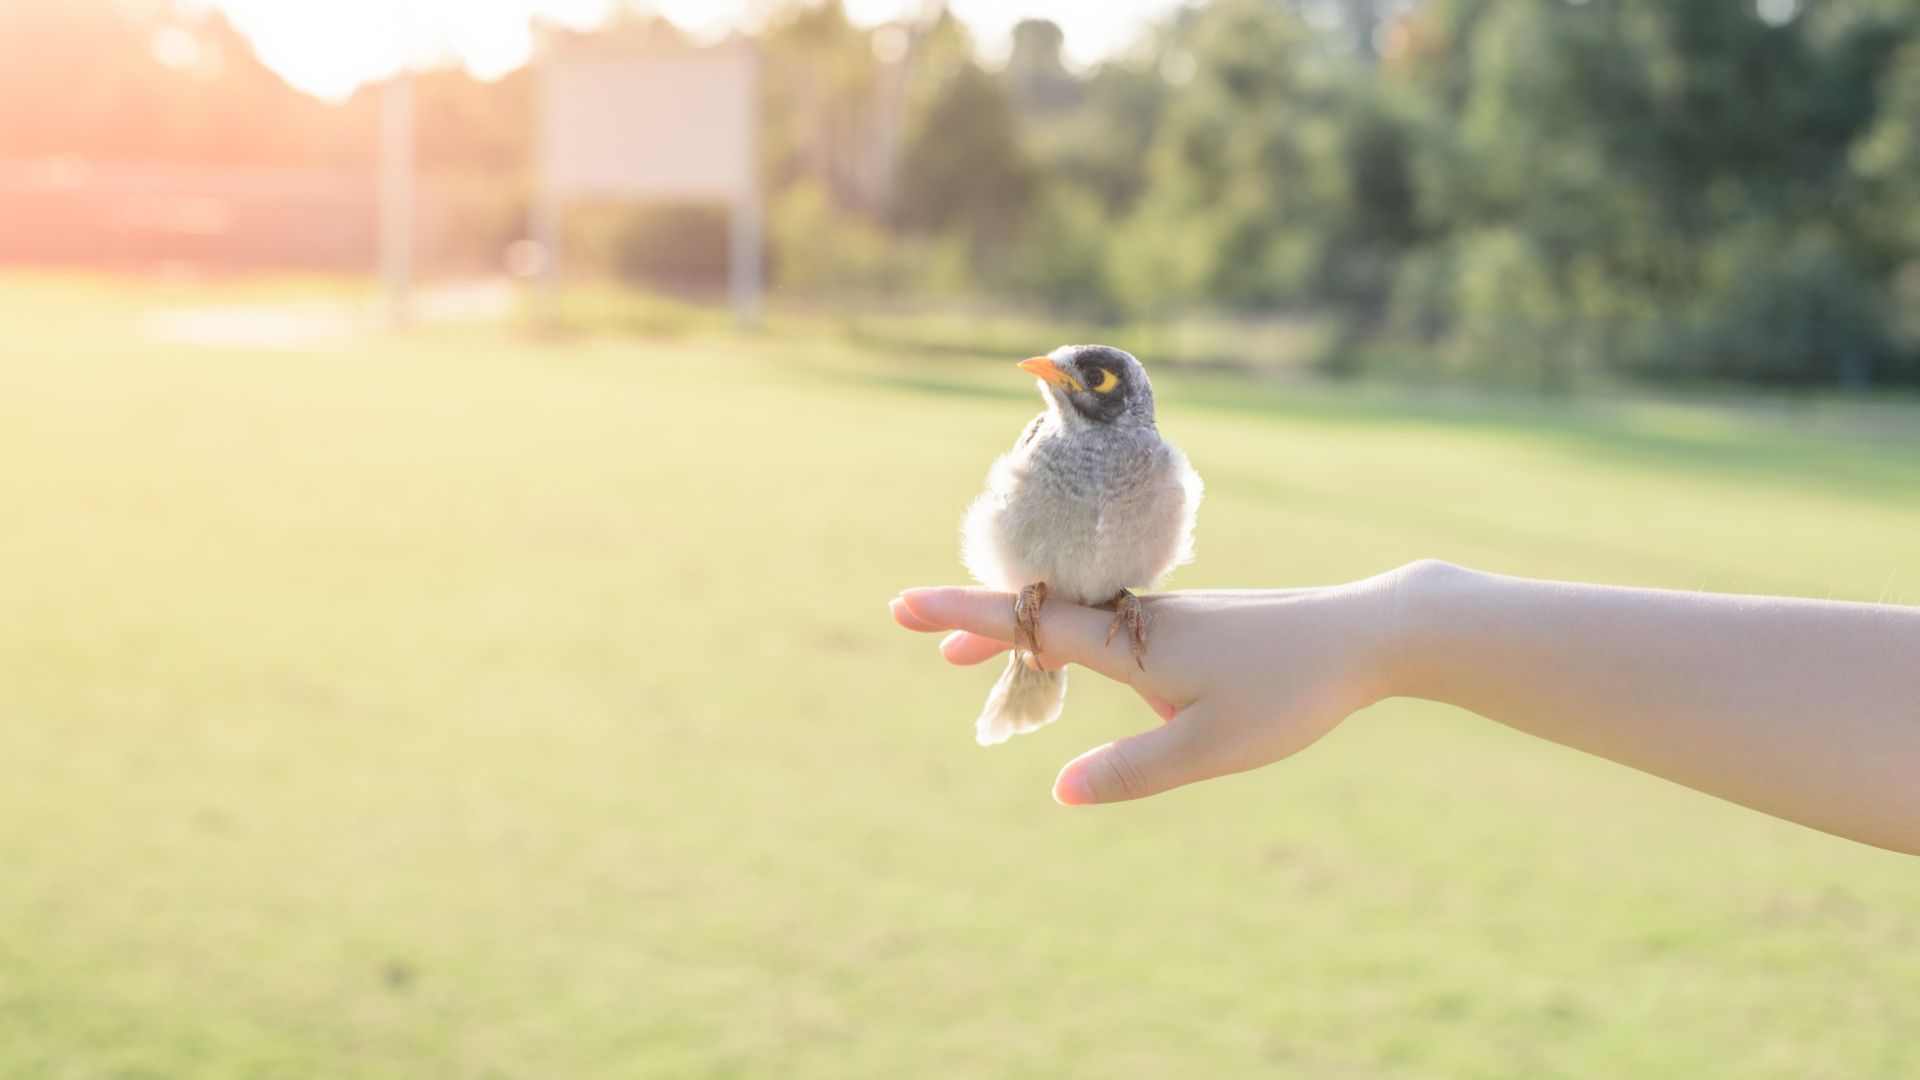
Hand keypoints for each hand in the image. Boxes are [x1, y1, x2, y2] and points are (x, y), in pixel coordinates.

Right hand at [889, 575, 1401, 805]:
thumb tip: (1061, 789)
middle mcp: (1141, 620)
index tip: (903, 604)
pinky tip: (1099, 671)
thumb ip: (1133, 772)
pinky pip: (1113, 629)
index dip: (964, 616)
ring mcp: (1169, 619)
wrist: (1367, 634)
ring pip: (1078, 622)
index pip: (1030, 624)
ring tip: (979, 662)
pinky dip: (1074, 641)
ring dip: (1026, 636)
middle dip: (981, 626)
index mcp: (1134, 643)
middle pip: (1042, 616)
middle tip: (926, 640)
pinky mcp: (1196, 626)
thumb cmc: (1289, 692)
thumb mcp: (1209, 748)